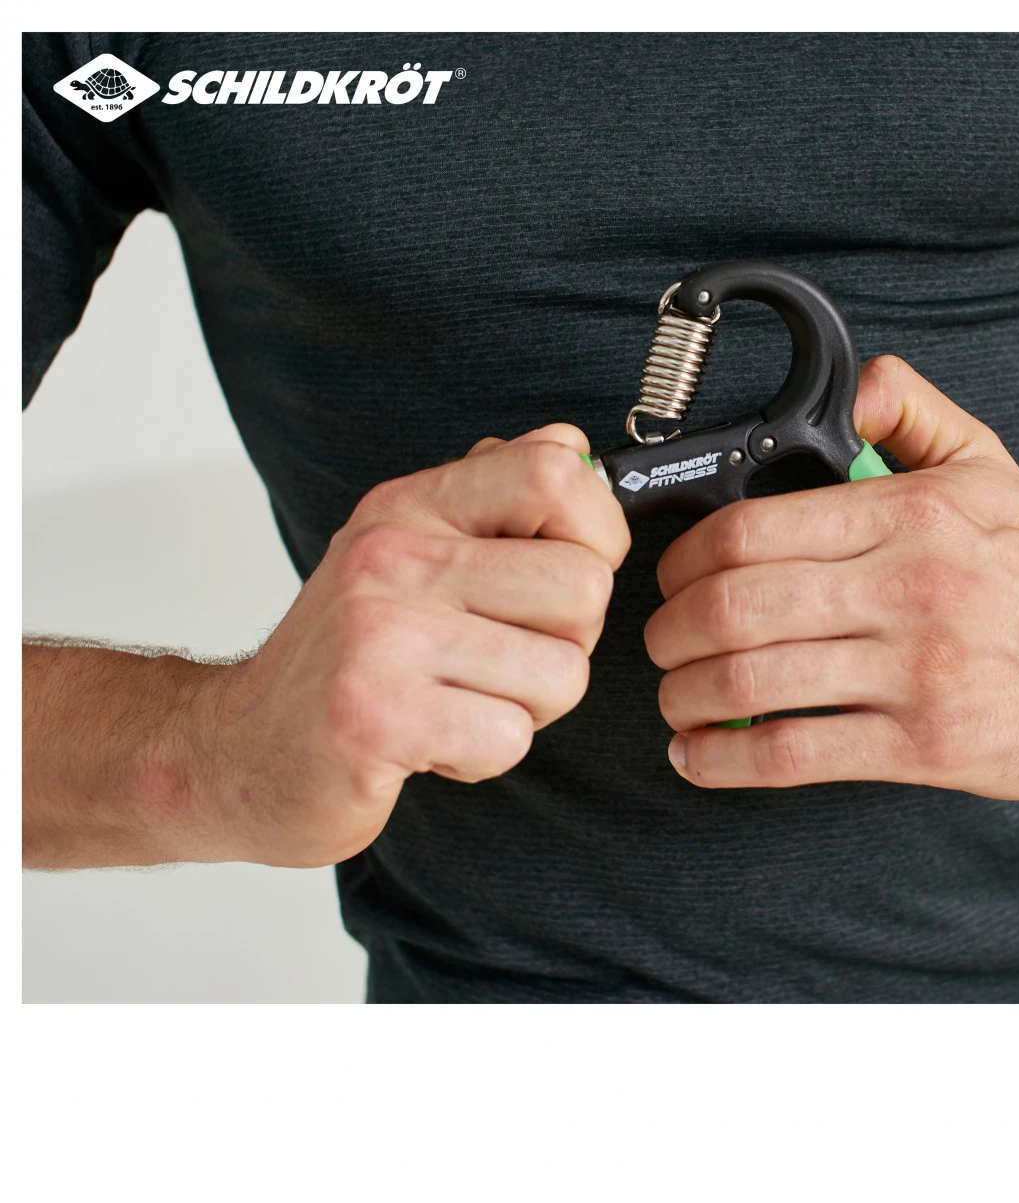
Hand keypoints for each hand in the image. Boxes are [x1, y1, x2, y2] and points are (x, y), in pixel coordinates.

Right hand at [179, 426, 628, 864]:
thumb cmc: (342, 657)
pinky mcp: (377, 717)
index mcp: (411, 507)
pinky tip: (433, 741)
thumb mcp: (407, 549)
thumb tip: (571, 446)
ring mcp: (382, 635)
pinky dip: (486, 755)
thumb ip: (489, 496)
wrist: (235, 753)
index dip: (599, 531)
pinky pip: (512, 736)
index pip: (554, 472)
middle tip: (503, 660)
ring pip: (562, 672)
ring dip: (527, 706)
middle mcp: (394, 556)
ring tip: (459, 701)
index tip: (572, 569)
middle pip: (584, 586)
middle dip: (569, 642)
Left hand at [644, 357, 1018, 798]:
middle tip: (660, 639)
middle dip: (670, 629)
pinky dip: (726, 760)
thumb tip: (850, 388)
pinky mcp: (925, 744)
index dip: (684, 558)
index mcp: (908, 516)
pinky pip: (796, 756)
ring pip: (753, 683)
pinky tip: (697, 753)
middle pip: (736, 607)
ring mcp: (916, 673)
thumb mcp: (983, 462)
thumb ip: (908, 410)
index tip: (673, 575)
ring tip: (675, 694)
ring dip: (686, 694)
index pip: (751, 530)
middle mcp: (909, 590)